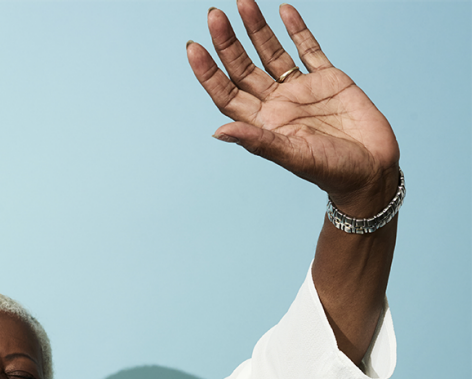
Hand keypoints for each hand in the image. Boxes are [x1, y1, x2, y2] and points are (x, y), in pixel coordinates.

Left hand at [187, 1, 399, 215]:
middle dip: (228, 42)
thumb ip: (258, 141)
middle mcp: (277, 103)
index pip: (226, 92)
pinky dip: (297, 29)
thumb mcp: (293, 157)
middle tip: (214, 14)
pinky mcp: (329, 79)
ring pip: (272, 52)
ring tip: (243, 2)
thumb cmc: (332, 172)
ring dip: (256, 29)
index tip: (193, 47)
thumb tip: (218, 132)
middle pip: (243, 67)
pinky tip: (283, 10)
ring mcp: (301, 89)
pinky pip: (309, 49)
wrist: (373, 171)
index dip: (208, 71)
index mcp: (262, 123)